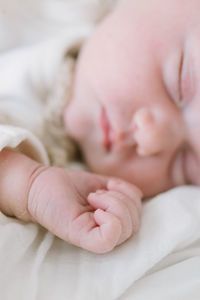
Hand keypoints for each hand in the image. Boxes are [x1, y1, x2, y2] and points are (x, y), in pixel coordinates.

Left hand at [27, 167, 141, 252]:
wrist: (38, 184)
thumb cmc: (67, 185)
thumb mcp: (102, 184)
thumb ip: (122, 192)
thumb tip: (135, 195)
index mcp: (110, 220)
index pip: (137, 217)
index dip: (130, 196)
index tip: (108, 186)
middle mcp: (105, 232)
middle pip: (135, 224)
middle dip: (122, 199)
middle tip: (97, 193)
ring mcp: (94, 236)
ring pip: (127, 228)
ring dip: (115, 203)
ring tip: (94, 197)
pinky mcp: (83, 238)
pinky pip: (111, 236)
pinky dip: (110, 217)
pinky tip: (94, 208)